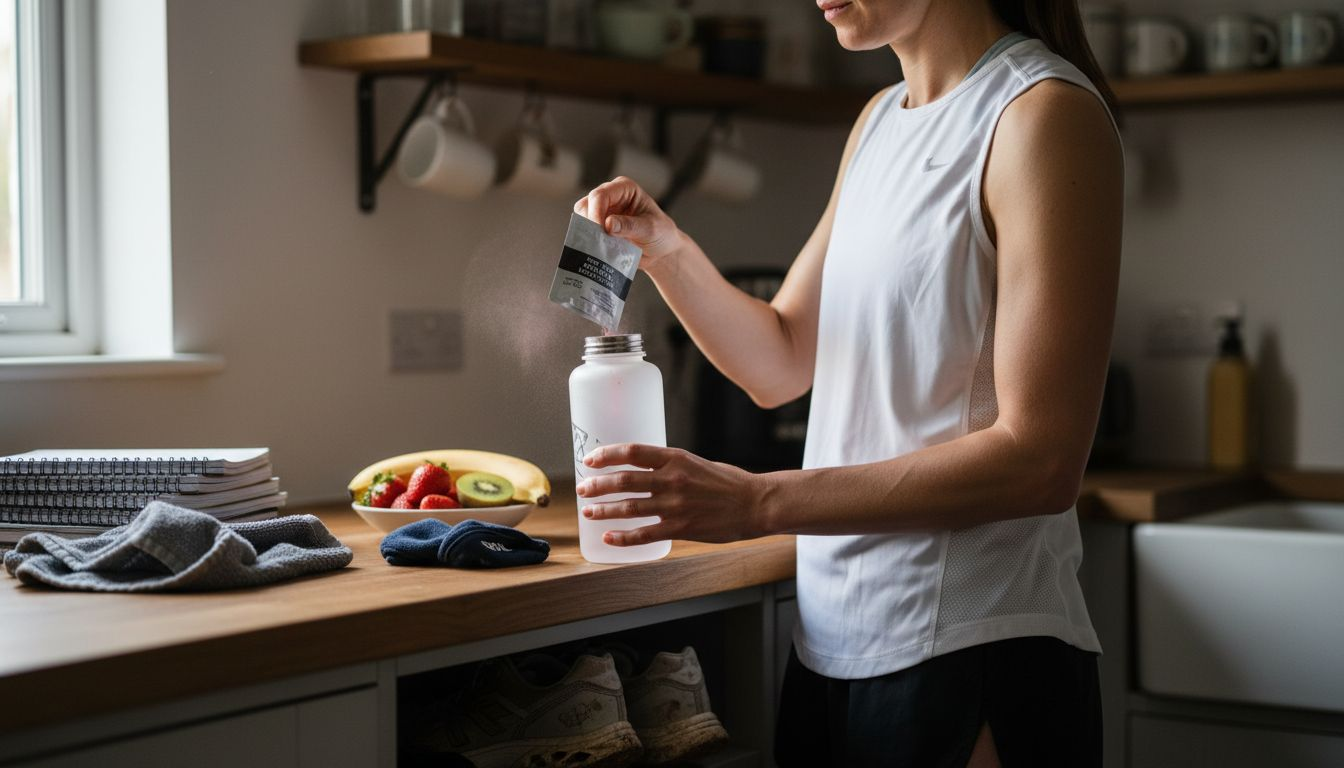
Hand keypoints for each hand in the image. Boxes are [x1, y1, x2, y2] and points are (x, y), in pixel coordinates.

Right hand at [574, 177, 685, 274]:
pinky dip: (588, 240)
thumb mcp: (650, 229)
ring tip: (600, 246)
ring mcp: (602, 211)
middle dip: (589, 224)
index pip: (600, 195)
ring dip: (587, 233)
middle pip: (586, 204)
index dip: (596, 213)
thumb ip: (630, 226)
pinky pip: (584, 231)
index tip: (601, 232)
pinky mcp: (598, 226)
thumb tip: (608, 224)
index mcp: (625, 188)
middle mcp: (610, 196)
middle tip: (599, 241)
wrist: (661, 251)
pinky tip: (597, 249)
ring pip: (581, 218)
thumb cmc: (661, 234)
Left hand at [575, 444, 769, 546]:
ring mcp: (676, 505)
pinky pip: (645, 534)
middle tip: (582, 489)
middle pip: (623, 480)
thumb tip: (642, 469)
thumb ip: (670, 466)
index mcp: (675, 458)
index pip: (631, 452)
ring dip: (603, 510)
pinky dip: (623, 537)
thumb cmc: (727, 482)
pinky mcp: (681, 528)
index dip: (606, 456)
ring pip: (629, 507)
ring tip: (588, 512)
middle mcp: (672, 479)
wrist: (755, 504)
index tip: (589, 461)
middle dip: (597, 485)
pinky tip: (609, 538)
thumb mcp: (696, 463)